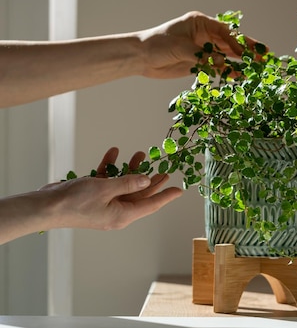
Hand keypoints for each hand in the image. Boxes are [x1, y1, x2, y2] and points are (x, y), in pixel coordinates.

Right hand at [41, 147, 181, 230]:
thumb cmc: (75, 202)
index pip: (151, 205)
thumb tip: (146, 180)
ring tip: (139, 153)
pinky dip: (110, 168)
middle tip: (163, 166)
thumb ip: (128, 183)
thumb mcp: (107, 189)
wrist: (45, 207)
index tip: (179, 190)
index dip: (166, 196)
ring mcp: (105, 204)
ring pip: (124, 185)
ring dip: (131, 169)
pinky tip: (113, 153)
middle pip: (140, 194)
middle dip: (150, 178)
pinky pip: (107, 181)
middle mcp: (116, 211)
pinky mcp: (93, 196)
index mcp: (123, 215)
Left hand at [138, 11, 265, 78]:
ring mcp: (202, 48)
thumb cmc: (158, 44)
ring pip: (225, 55)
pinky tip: (239, 75)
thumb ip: (203, 56)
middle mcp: (204, 34)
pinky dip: (227, 71)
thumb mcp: (182, 48)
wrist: (141, 57)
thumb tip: (223, 63)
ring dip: (239, 61)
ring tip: (255, 68)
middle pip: (229, 42)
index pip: (224, 32)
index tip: (247, 52)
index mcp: (200, 23)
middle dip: (246, 50)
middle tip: (263, 56)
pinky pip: (217, 66)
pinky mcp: (199, 62)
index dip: (237, 42)